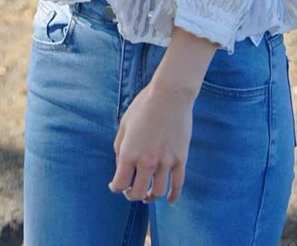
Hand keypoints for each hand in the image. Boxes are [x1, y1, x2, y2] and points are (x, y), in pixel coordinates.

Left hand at [108, 80, 193, 205]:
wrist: (170, 95)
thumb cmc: (144, 106)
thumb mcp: (124, 124)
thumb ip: (120, 147)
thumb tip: (121, 166)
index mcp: (129, 153)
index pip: (120, 183)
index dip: (116, 188)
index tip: (115, 186)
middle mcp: (146, 161)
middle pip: (138, 192)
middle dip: (132, 195)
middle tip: (130, 192)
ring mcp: (165, 162)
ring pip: (158, 192)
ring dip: (151, 197)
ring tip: (148, 195)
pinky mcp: (181, 159)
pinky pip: (178, 185)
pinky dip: (174, 196)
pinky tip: (169, 201)